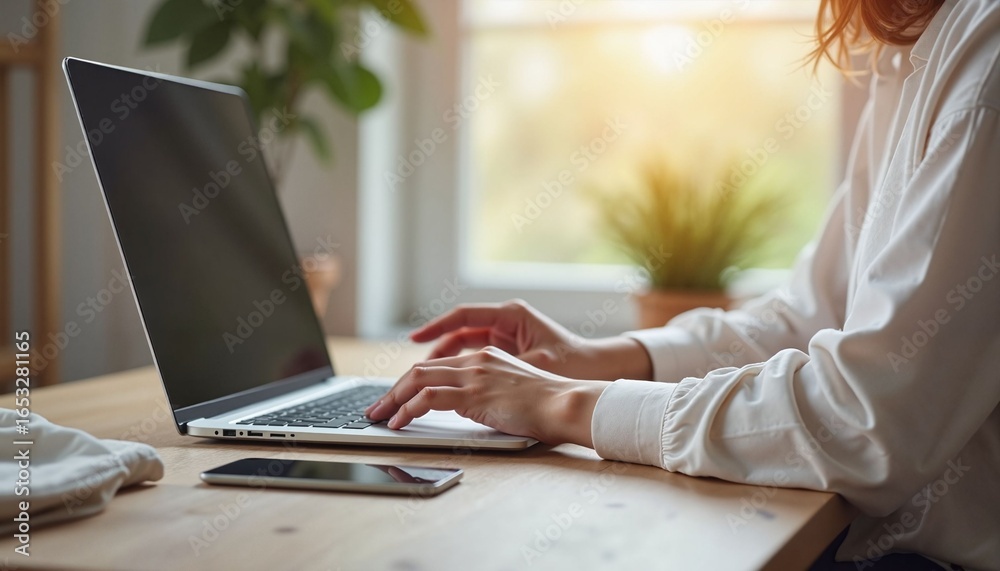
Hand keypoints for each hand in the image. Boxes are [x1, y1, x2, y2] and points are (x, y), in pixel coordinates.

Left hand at [365, 346, 608, 445]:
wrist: (565, 403)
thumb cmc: (547, 404)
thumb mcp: (512, 391)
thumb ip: (487, 393)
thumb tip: (467, 408)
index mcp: (484, 357)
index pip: (436, 366)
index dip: (410, 381)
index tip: (396, 396)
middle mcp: (475, 361)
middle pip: (420, 370)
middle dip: (392, 390)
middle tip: (376, 407)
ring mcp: (473, 376)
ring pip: (417, 380)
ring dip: (392, 400)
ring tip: (379, 416)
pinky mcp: (473, 394)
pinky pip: (428, 399)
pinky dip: (407, 410)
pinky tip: (399, 422)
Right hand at [410, 299, 652, 380]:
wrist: (597, 371)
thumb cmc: (573, 364)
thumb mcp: (535, 365)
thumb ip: (502, 369)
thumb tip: (470, 379)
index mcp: (511, 315)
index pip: (463, 317)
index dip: (435, 328)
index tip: (414, 340)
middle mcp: (505, 322)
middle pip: (458, 333)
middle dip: (432, 351)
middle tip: (412, 371)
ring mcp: (506, 337)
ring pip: (463, 347)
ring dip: (442, 364)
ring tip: (421, 383)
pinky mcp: (508, 353)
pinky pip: (474, 358)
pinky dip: (458, 370)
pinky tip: (444, 387)